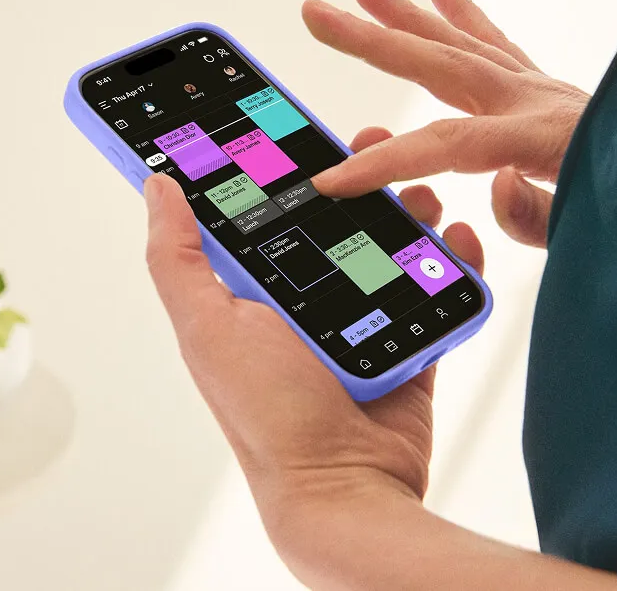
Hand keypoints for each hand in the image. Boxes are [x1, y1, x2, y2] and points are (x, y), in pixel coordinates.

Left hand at [144, 127, 483, 585]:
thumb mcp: (208, 326)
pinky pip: (437, 288)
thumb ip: (178, 256)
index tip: (302, 129)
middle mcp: (312, 298)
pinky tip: (460, 236)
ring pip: (394, 246)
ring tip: (423, 194)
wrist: (344, 487)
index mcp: (261, 289)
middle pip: (341, 219)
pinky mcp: (410, 339)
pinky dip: (454, 260)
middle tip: (378, 145)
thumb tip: (156, 185)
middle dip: (361, 179)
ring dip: (411, 212)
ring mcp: (365, 318)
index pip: (272, 211)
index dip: (286, 167)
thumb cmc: (268, 412)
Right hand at [302, 0, 589, 247]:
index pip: (447, 145)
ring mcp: (531, 81)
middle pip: (437, 62)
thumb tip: (498, 181)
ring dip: (404, 9)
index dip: (387, 163)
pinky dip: (458, 4)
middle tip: (317, 13)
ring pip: (455, 38)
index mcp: (537, 138)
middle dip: (371, 40)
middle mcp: (528, 97)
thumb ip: (541, 215)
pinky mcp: (534, 78)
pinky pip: (488, 35)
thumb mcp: (590, 227)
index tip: (332, 178)